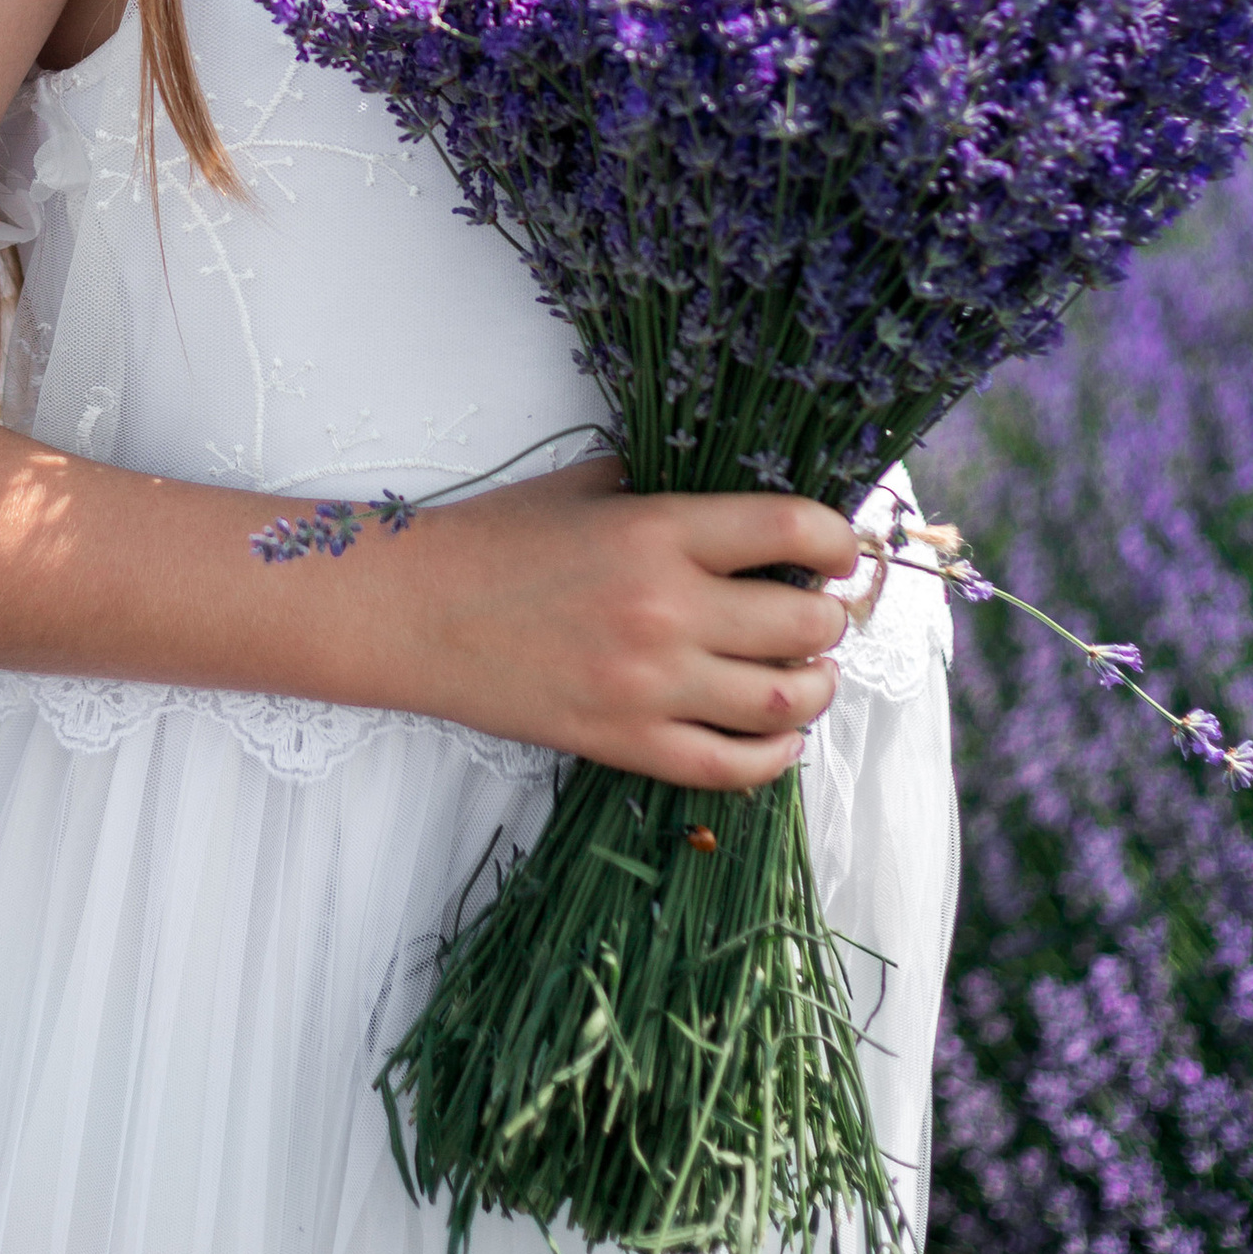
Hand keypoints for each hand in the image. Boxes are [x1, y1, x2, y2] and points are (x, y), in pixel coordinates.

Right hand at [406, 461, 856, 787]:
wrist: (414, 613)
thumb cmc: (495, 540)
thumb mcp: (588, 486)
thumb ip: (669, 489)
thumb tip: (748, 506)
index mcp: (658, 529)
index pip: (792, 527)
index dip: (838, 539)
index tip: (837, 551)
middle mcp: (664, 608)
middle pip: (804, 623)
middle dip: (829, 619)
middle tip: (819, 614)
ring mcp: (647, 684)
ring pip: (784, 700)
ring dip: (816, 687)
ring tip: (806, 673)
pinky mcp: (623, 743)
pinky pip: (732, 768)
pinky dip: (774, 756)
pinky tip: (776, 735)